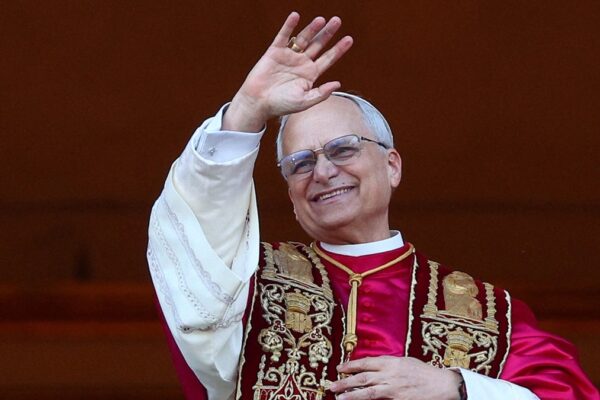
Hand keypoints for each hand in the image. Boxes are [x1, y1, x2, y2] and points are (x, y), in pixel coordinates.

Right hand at [223, 12, 352, 131]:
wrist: (258, 102)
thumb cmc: (281, 105)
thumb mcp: (304, 101)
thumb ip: (321, 93)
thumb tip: (338, 83)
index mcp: (310, 74)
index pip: (328, 59)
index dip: (338, 49)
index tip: (349, 39)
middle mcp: (301, 63)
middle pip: (318, 45)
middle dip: (328, 33)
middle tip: (337, 20)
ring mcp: (288, 56)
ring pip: (303, 38)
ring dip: (312, 28)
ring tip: (321, 20)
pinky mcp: (274, 52)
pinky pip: (283, 36)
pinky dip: (289, 26)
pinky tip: (295, 16)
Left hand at [329, 356, 461, 399]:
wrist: (442, 385)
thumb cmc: (424, 372)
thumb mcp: (405, 362)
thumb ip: (389, 364)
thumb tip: (374, 366)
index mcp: (391, 362)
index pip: (366, 363)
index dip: (351, 365)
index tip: (339, 368)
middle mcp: (390, 375)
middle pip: (362, 378)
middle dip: (345, 381)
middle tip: (331, 385)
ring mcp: (393, 390)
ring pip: (368, 392)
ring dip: (352, 395)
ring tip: (339, 397)